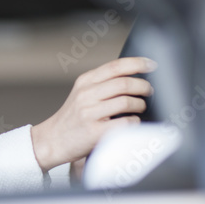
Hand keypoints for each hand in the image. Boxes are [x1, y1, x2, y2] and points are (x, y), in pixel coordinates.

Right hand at [30, 56, 155, 171]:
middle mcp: (86, 94)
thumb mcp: (81, 94)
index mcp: (85, 82)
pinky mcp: (95, 132)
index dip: (137, 63)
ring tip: (140, 107)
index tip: (151, 64)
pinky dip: (134, 122)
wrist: (52, 140)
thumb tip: (133, 77)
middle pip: (124, 83)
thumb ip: (102, 84)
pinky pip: (125, 123)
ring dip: (140, 104)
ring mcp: (89, 113)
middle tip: (149, 90)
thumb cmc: (72, 118)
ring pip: (126, 102)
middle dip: (143, 86)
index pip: (115, 66)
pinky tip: (132, 122)